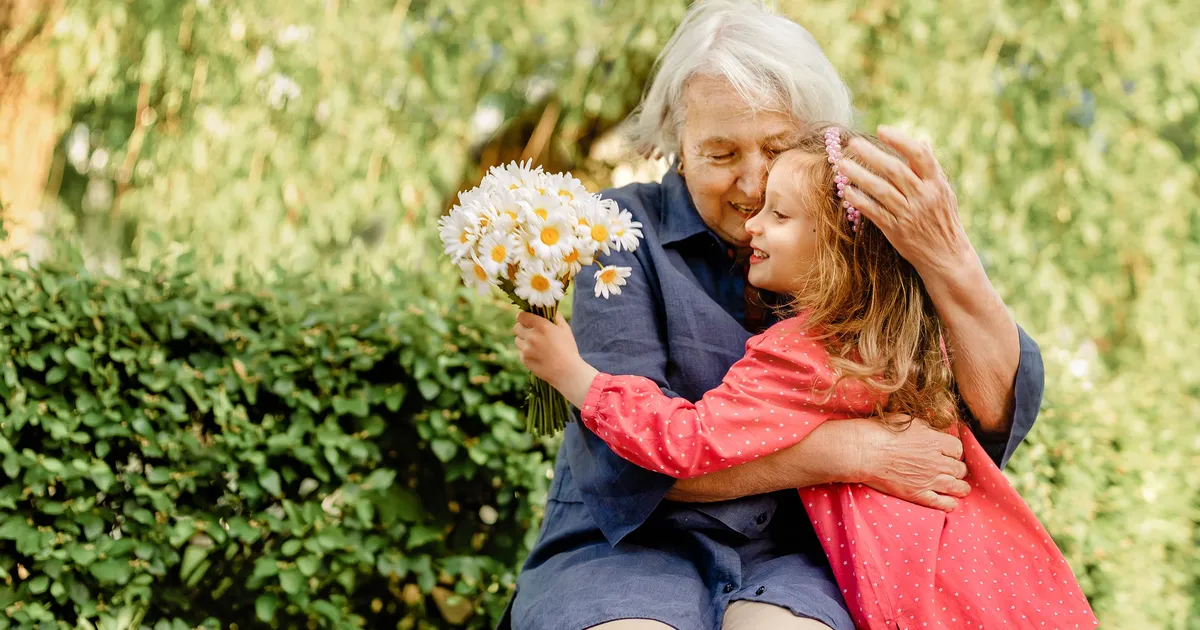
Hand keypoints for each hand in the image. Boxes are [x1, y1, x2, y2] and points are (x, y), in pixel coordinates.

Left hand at [513, 311, 596, 406]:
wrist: (567, 372)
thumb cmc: (568, 349)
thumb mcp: (565, 329)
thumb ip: (556, 317)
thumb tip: (550, 310)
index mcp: (541, 326)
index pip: (521, 316)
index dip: (523, 317)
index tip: (527, 319)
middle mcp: (531, 336)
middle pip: (517, 327)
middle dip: (522, 328)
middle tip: (530, 332)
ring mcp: (526, 349)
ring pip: (517, 340)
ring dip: (524, 340)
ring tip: (536, 345)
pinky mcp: (524, 360)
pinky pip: (520, 352)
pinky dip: (526, 352)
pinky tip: (537, 355)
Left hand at [837, 125, 973, 276]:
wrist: (946, 257)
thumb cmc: (943, 220)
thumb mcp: (945, 192)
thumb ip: (931, 169)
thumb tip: (922, 141)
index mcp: (936, 184)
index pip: (919, 156)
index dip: (900, 140)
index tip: (881, 130)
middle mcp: (923, 197)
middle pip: (895, 171)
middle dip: (872, 155)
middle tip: (852, 143)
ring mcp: (909, 214)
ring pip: (881, 190)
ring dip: (860, 175)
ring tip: (842, 164)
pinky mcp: (896, 230)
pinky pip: (874, 212)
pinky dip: (860, 201)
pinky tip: (847, 191)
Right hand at [848, 415, 970, 511]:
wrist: (864, 452)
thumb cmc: (881, 433)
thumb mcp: (907, 421)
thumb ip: (925, 427)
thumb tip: (934, 432)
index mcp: (935, 441)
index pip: (958, 448)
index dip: (954, 450)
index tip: (950, 452)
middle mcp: (937, 462)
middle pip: (960, 468)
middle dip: (958, 468)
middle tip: (954, 469)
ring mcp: (928, 480)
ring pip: (956, 487)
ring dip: (961, 487)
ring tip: (961, 488)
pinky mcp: (918, 494)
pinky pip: (941, 503)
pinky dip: (949, 503)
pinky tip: (951, 502)